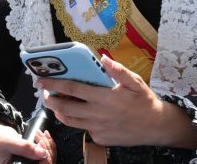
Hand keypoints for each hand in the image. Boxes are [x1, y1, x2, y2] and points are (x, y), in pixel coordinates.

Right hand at [0, 119, 50, 163]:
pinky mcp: (34, 160)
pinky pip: (47, 156)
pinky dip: (48, 145)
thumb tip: (42, 153)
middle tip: (41, 138)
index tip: (42, 145)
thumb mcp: (8, 142)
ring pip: (48, 160)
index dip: (43, 161)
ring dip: (48, 146)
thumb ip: (24, 148)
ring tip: (40, 134)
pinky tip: (44, 136)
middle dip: (47, 150)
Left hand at [39, 56, 196, 148]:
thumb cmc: (144, 102)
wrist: (156, 127)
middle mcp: (98, 114)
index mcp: (105, 97)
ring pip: (69, 121)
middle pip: (64, 107)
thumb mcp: (135, 82)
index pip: (72, 89)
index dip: (54, 83)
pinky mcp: (100, 138)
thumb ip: (118, 70)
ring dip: (59, 111)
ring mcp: (98, 129)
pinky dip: (78, 121)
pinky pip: (83, 129)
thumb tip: (103, 58)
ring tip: (56, 103)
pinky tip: (81, 113)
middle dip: (50, 99)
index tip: (41, 79)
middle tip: (45, 93)